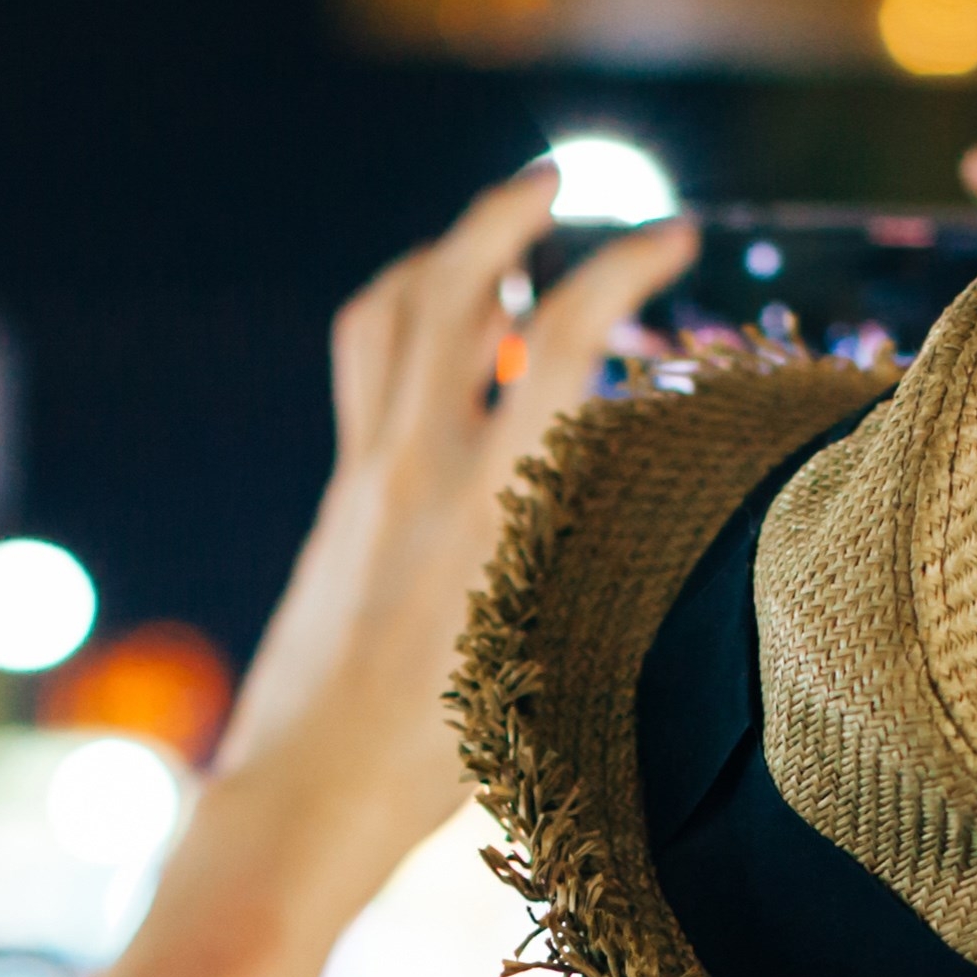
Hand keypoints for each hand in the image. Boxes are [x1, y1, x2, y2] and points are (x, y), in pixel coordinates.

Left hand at [206, 166, 696, 883]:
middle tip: (559, 178)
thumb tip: (618, 484)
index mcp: (483, 502)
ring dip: (444, 256)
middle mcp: (413, 468)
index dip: (625, 266)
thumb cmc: (430, 763)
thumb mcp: (541, 649)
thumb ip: (574, 551)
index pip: (563, 338)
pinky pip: (365, 376)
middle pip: (452, 285)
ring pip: (387, 317)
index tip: (673, 231)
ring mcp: (362, 480)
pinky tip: (444, 349)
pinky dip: (408, 329)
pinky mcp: (335, 506)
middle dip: (508, 211)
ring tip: (493, 240)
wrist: (303, 798)